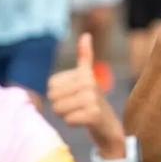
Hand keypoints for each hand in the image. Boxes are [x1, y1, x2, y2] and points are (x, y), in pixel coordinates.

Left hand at [47, 34, 124, 156]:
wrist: (109, 126)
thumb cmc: (92, 101)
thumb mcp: (86, 78)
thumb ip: (85, 57)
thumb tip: (86, 35)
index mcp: (84, 74)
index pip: (51, 86)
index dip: (58, 95)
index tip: (74, 96)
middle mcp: (89, 83)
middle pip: (53, 98)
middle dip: (61, 107)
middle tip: (77, 108)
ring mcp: (92, 99)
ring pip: (59, 109)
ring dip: (67, 115)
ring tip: (81, 113)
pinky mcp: (93, 114)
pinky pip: (68, 120)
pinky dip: (74, 124)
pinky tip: (85, 121)